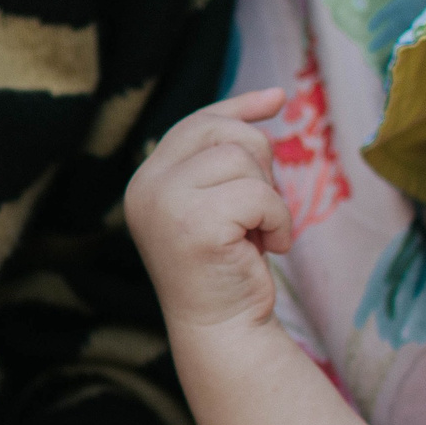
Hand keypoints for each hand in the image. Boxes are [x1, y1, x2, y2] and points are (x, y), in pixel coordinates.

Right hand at [123, 88, 292, 334]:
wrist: (221, 329)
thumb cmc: (227, 266)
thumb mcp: (221, 200)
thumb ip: (229, 154)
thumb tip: (274, 95)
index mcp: (147, 180)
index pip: (196, 124)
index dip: (239, 108)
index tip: (277, 100)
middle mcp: (146, 186)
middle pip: (224, 133)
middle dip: (260, 164)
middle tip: (260, 211)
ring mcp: (165, 204)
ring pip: (243, 160)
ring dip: (271, 197)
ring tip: (262, 233)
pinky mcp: (194, 225)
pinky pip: (259, 195)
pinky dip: (279, 220)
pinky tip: (270, 247)